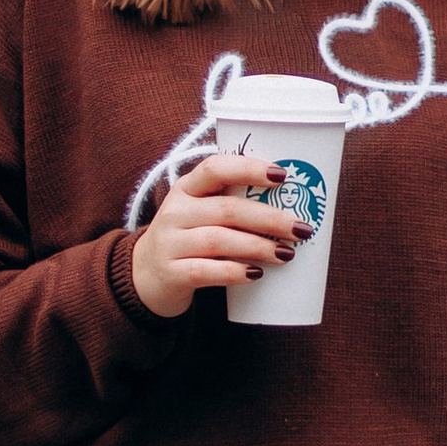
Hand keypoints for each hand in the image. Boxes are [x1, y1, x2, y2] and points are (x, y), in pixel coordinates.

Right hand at [130, 151, 298, 317]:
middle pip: (227, 209)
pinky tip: (255, 274)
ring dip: (258, 246)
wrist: (145, 277)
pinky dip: (234, 272)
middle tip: (301, 229)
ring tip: (286, 254)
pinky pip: (206, 271)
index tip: (282, 175)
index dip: (249, 169)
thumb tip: (291, 205)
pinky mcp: (171, 273)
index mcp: (186, 189)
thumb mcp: (199, 213)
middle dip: (269, 218)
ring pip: (219, 240)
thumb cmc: (188, 239)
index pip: (215, 168)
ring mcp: (170, 243)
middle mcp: (175, 212)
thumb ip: (231, 204)